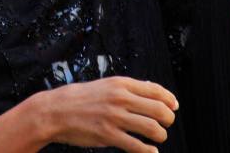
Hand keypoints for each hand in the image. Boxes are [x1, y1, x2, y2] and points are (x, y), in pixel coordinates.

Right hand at [34, 75, 177, 151]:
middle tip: (166, 124)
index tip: (174, 106)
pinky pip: (137, 146)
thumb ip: (127, 87)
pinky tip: (150, 152)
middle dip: (168, 119)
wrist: (55, 111)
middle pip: (159, 109)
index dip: (169, 99)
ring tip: (158, 138)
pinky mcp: (108, 135)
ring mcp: (114, 117)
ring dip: (160, 135)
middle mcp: (120, 98)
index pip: (155, 90)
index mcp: (120, 84)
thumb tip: (151, 88)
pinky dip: (148, 151)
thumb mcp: (105, 84)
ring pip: (152, 128)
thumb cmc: (79, 98)